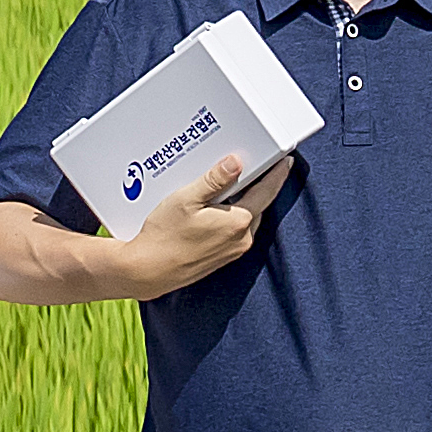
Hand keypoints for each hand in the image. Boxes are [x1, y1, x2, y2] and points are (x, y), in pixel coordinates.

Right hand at [102, 156, 290, 295]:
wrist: (147, 271)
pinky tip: (214, 209)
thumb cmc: (164, 237)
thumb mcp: (187, 199)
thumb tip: (236, 163)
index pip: (267, 191)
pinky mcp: (223, 257)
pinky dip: (231, 217)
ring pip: (246, 218)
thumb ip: (214, 180)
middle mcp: (242, 239)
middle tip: (250, 167)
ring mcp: (234, 250)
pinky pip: (235, 231)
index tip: (284, 161)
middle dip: (256, 186)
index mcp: (239, 222)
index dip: (277, 174)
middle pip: (257, 204)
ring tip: (226, 186)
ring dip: (242, 202)